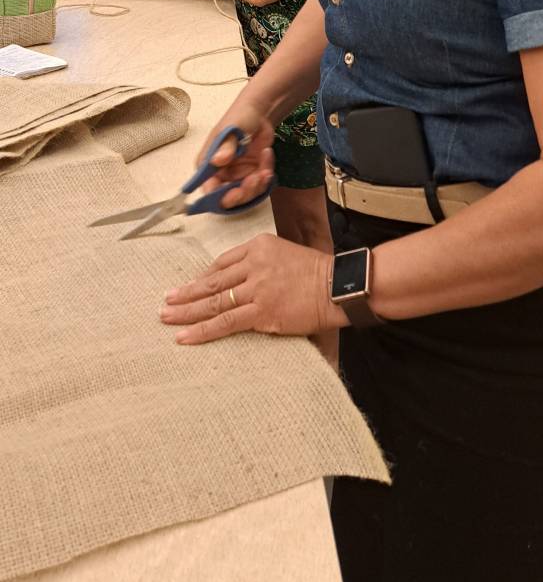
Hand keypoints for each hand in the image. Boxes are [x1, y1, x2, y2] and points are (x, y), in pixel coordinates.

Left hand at [159, 232, 344, 343]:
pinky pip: (225, 322)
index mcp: (258, 246)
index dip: (203, 277)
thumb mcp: (285, 253)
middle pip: (212, 281)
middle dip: (186, 293)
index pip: (223, 263)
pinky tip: (185, 336)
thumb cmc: (316, 272)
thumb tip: (238, 282)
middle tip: (166, 301)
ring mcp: (256, 289)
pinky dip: (202, 330)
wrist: (338, 285)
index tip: (191, 286)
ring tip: (167, 317)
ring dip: (186, 311)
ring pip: (213, 302)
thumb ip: (260, 262)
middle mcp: (253, 264)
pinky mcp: (261, 313)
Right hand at [198, 107, 274, 208]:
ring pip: (247, 195)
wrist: (259, 113)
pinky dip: (266, 176)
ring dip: (258, 185)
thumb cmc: (239, 117)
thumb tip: (216, 161)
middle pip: (228, 198)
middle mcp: (221, 175)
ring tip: (265, 169)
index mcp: (208, 165)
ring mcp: (238, 176)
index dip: (218, 197)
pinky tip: (267, 157)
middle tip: (255, 180)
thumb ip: (225, 146)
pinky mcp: (253, 175)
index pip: (208, 189)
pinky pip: (261, 185)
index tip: (235, 192)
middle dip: (243, 194)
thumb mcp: (231, 129)